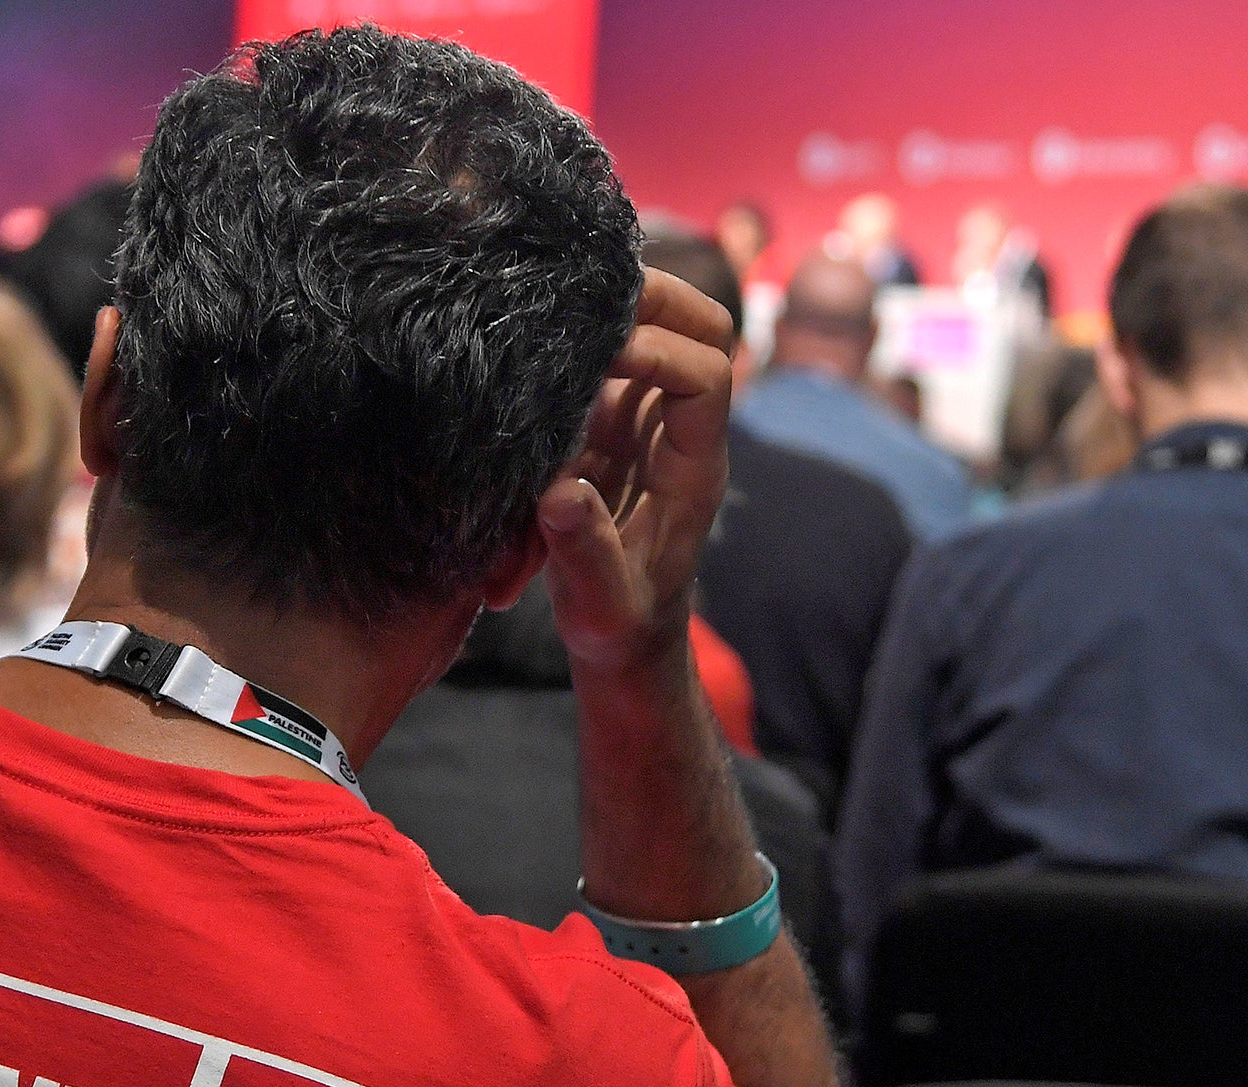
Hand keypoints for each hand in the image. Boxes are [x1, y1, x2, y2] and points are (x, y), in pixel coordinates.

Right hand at [537, 268, 734, 673]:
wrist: (624, 639)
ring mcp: (648, 425)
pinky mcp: (610, 430)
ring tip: (557, 296)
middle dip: (660, 300)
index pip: (708, 378)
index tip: (601, 352)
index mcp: (695, 469)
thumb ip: (584, 552)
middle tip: (590, 286)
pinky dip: (584, 339)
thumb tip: (559, 495)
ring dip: (619, 309)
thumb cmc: (619, 624)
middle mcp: (680, 434)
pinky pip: (611, 363)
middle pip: (705, 333)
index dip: (662, 351)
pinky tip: (538, 332)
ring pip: (662, 335)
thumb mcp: (601, 603)